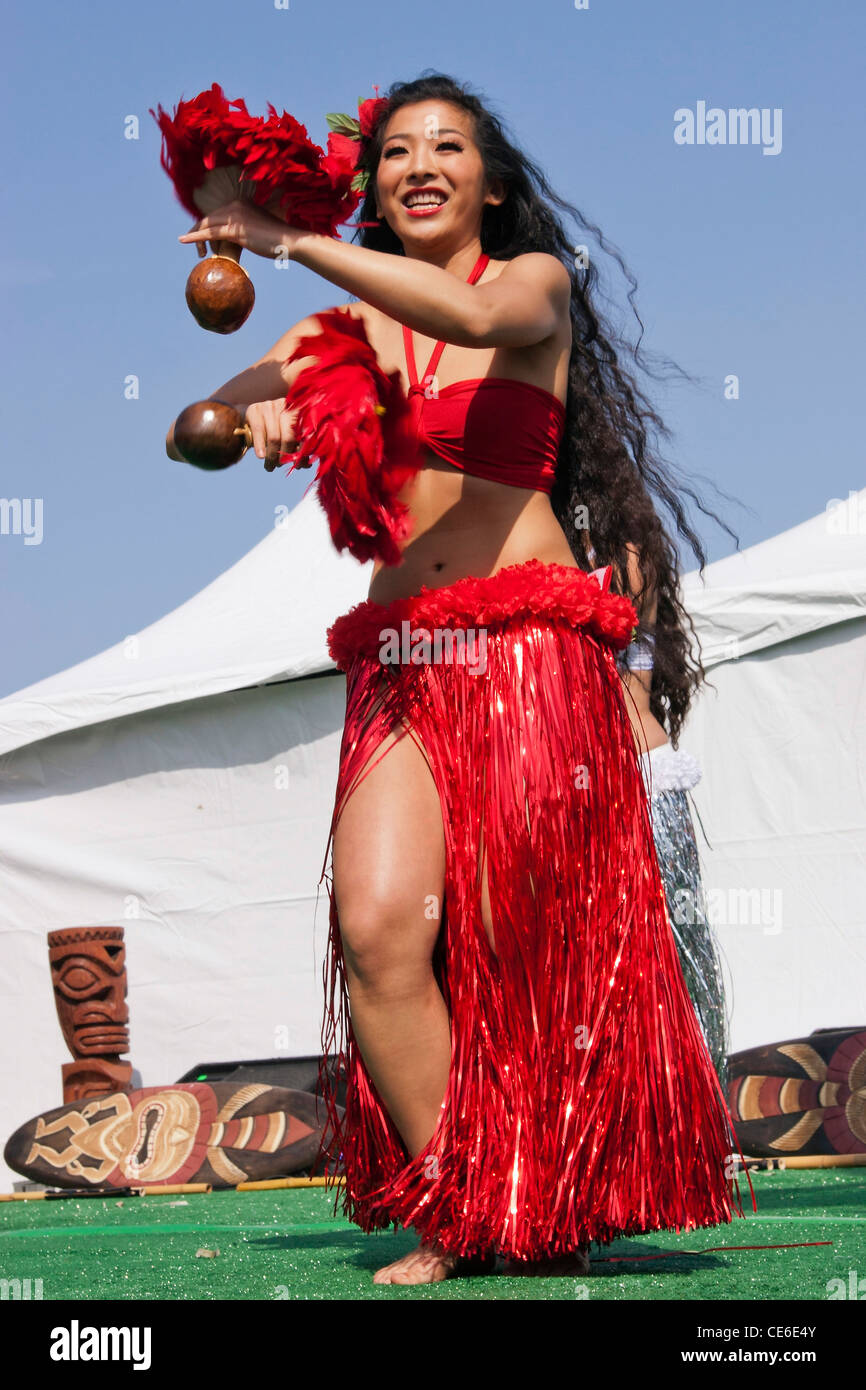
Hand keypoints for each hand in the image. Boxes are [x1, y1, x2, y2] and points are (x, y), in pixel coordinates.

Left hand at [178, 200, 299, 260]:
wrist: (290, 241)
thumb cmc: (278, 240)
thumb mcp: (258, 230)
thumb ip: (245, 230)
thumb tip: (239, 238)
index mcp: (240, 203)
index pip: (216, 213)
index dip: (206, 225)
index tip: (203, 239)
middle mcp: (235, 206)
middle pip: (208, 217)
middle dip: (197, 230)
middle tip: (193, 245)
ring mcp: (235, 217)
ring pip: (207, 224)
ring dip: (194, 235)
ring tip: (187, 245)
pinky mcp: (235, 230)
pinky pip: (209, 233)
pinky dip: (195, 236)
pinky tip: (184, 240)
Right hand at [245, 399, 313, 471]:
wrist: (250, 418)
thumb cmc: (273, 430)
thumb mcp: (287, 436)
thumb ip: (297, 447)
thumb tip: (306, 465)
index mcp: (299, 410)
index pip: (304, 434)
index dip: (302, 452)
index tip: (298, 466)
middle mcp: (286, 405)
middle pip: (289, 437)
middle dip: (285, 456)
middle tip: (280, 466)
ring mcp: (270, 405)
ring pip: (274, 436)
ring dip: (272, 455)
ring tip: (270, 466)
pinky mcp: (255, 409)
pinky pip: (258, 430)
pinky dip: (260, 446)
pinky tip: (261, 456)